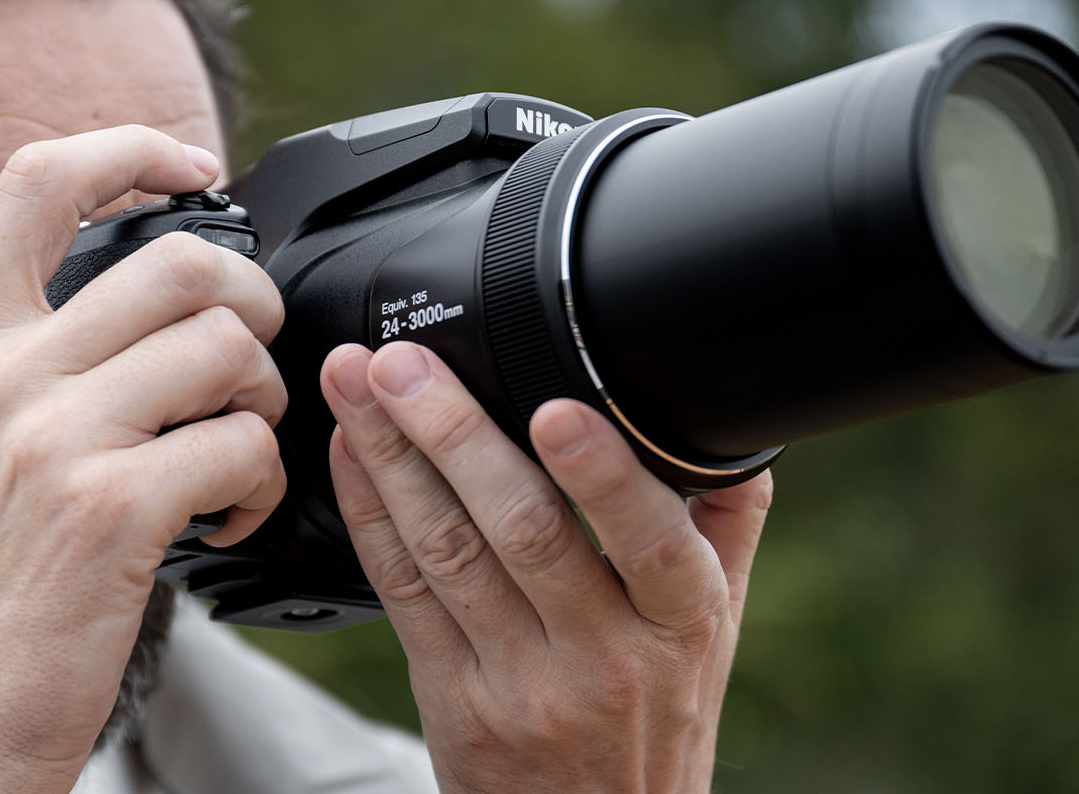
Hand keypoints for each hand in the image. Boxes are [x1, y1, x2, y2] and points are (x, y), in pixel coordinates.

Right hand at [0, 126, 286, 793]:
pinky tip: (231, 517)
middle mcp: (8, 375)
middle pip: (185, 261)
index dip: (131, 149)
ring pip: (230, 347)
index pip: (37, 182)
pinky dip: (266, 484)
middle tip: (252, 366)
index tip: (195, 169)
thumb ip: (44, 359)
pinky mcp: (113, 507)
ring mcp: (57, 436)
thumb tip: (158, 304)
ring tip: (239, 453)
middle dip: (255, 304)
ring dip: (266, 401)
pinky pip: (245, 445)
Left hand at [320, 342, 770, 792]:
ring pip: (446, 553)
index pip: (649, 544)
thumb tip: (726, 420)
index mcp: (680, 624)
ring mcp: (519, 682)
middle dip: (454, 435)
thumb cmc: (659, 714)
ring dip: (392, 458)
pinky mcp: (451, 697)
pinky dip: (371, 512)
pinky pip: (401, 592)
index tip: (555, 407)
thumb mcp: (718, 628)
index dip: (600, 475)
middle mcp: (601, 657)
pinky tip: (352, 452)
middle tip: (403, 364)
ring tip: (356, 383)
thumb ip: (720, 523)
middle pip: (522, 532)